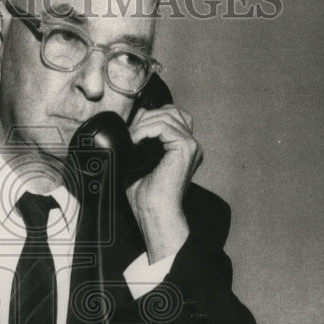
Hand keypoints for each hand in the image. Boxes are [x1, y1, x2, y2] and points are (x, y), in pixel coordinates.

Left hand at [125, 104, 202, 262]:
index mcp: (183, 148)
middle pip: (171, 111)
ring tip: (131, 139)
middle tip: (131, 134)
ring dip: (143, 124)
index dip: (150, 116)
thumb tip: (134, 117)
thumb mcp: (139, 159)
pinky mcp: (186, 148)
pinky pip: (164, 126)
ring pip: (167, 116)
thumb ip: (141, 138)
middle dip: (147, 116)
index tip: (132, 131)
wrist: (153, 212)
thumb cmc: (145, 195)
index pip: (171, 115)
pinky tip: (136, 141)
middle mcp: (191, 144)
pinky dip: (145, 130)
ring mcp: (191, 145)